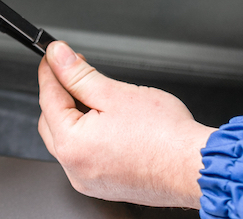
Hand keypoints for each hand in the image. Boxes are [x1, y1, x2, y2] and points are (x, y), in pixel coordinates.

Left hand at [37, 42, 214, 207]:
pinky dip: (90, 137)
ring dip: (76, 116)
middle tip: (76, 72)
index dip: (50, 72)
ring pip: (69, 140)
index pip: (48, 98)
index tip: (52, 57)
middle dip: (61, 94)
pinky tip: (108, 123)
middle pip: (52, 121)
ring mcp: (90, 180)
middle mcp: (76, 168)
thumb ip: (79, 74)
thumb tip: (58, 57)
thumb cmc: (164, 136)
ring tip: (98, 97)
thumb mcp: (115, 93)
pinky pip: (86, 156)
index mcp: (72, 145)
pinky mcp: (106, 186)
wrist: (195, 167)